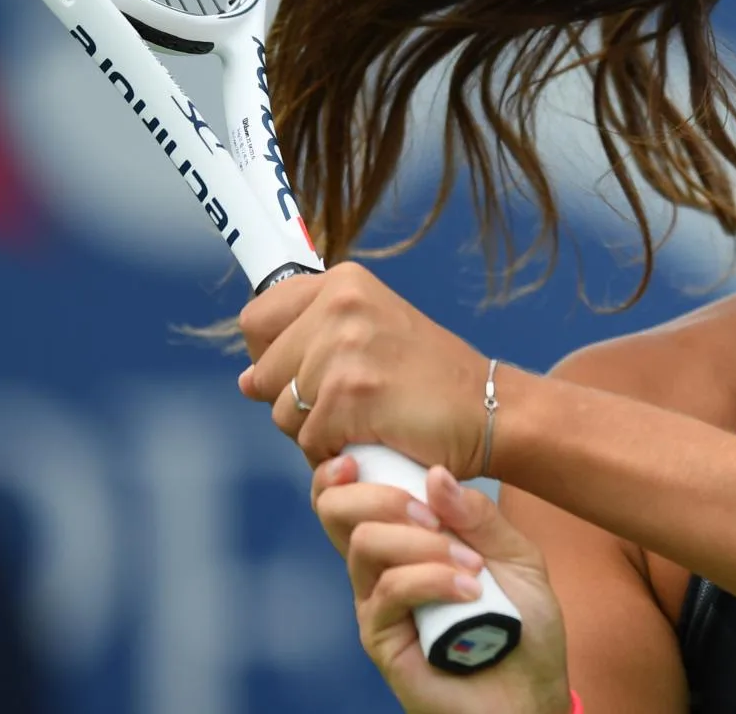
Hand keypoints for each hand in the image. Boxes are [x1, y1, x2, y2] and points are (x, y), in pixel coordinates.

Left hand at [237, 262, 491, 475]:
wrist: (490, 408)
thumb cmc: (430, 378)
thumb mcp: (374, 329)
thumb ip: (311, 340)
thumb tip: (246, 380)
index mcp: (343, 283)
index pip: (257, 320)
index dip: (270, 356)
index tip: (302, 371)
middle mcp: (341, 305)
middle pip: (263, 373)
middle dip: (293, 400)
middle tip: (349, 403)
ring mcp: (345, 349)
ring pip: (283, 412)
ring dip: (316, 431)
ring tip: (365, 419)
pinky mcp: (350, 395)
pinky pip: (309, 441)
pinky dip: (335, 452)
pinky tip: (372, 438)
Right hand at [314, 456, 571, 713]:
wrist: (531, 691)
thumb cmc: (522, 623)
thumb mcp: (516, 555)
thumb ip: (478, 515)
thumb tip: (434, 475)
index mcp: (406, 536)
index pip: (351, 493)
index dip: (342, 469)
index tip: (361, 457)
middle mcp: (381, 565)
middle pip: (337, 510)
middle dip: (382, 496)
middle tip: (434, 516)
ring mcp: (377, 602)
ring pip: (364, 543)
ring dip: (421, 543)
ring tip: (470, 566)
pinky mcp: (381, 639)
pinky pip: (389, 590)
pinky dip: (432, 578)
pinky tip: (469, 591)